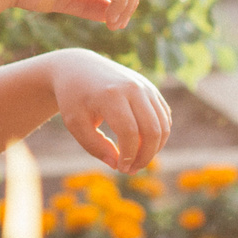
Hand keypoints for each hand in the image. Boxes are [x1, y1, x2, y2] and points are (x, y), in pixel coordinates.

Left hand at [49, 50, 170, 172]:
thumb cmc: (73, 98)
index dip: (128, 155)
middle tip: (131, 170)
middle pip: (152, 130)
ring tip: (135, 161)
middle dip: (145, 156)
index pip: (129, 132)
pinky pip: (164, 117)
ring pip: (163, 125)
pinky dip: (157, 136)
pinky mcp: (151, 89)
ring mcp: (145, 87)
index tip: (120, 168)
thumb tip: (118, 165)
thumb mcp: (76, 124)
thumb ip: (95, 146)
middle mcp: (133, 88)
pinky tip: (140, 145)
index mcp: (111, 95)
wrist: (78, 68)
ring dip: (154, 148)